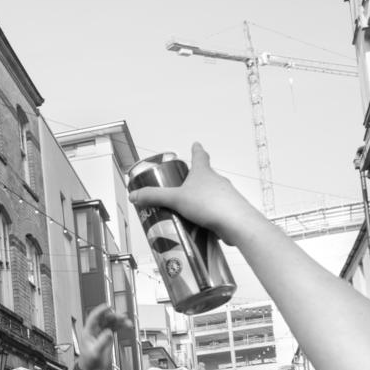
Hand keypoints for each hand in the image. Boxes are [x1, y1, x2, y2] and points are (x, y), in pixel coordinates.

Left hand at [76, 304, 126, 369]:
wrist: (92, 369)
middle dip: (114, 316)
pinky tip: (127, 326)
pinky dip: (121, 325)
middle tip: (123, 317)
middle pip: (104, 318)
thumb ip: (102, 342)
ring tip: (127, 322)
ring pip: (111, 322)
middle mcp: (94, 330)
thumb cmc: (89, 362)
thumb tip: (109, 332)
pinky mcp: (107, 336)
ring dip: (119, 320)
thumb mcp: (95, 353)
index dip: (100, 311)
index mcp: (88, 332)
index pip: (93, 317)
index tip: (108, 306)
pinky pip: (114, 327)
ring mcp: (101, 332)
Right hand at [128, 143, 262, 246]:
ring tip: (184, 211)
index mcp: (203, 172)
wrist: (236, 223)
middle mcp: (216, 181)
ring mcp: (225, 195)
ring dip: (198, 200)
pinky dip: (205, 214)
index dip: (196, 150)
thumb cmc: (208, 204)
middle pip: (204, 176)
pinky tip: (197, 225)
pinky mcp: (229, 211)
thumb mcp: (176, 199)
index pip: (200, 156)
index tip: (196, 144)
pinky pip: (214, 210)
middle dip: (192, 181)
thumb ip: (154, 197)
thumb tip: (133, 196)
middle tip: (179, 187)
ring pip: (209, 194)